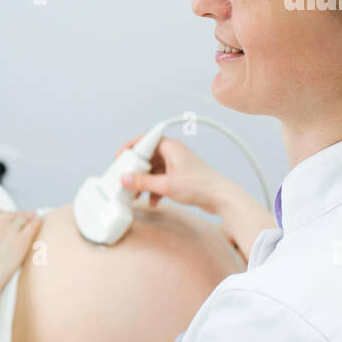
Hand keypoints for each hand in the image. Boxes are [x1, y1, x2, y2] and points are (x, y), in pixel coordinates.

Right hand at [0, 209, 40, 291]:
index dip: (4, 215)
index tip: (8, 218)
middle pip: (11, 214)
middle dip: (17, 215)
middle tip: (23, 216)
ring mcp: (10, 229)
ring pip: (22, 217)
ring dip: (28, 216)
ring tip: (34, 216)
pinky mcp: (22, 239)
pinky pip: (32, 226)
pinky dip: (36, 222)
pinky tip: (38, 222)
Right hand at [115, 135, 234, 215]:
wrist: (221, 198)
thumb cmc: (200, 186)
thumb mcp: (166, 185)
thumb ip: (143, 182)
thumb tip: (124, 179)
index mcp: (171, 147)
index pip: (145, 140)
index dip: (131, 148)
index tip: (120, 158)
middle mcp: (173, 153)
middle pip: (147, 157)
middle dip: (135, 170)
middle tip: (125, 179)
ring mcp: (177, 165)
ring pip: (153, 170)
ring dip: (144, 182)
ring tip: (135, 195)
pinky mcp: (180, 177)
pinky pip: (161, 179)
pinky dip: (154, 189)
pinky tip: (152, 201)